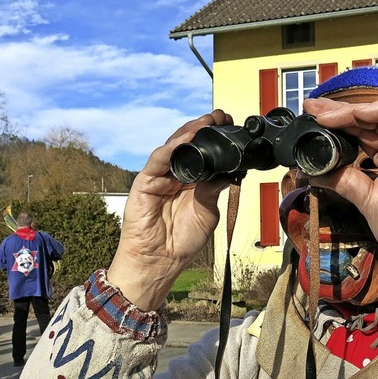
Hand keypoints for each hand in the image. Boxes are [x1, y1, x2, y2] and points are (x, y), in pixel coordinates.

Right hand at [108, 110, 233, 309]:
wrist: (161, 261)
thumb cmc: (182, 240)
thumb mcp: (207, 212)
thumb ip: (213, 189)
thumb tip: (229, 170)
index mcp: (192, 181)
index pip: (203, 153)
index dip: (215, 138)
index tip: (231, 126)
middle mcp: (176, 175)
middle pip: (188, 145)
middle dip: (204, 129)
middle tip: (221, 116)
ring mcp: (160, 176)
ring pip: (174, 147)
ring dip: (189, 132)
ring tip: (206, 122)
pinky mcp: (145, 182)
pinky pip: (158, 160)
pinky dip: (172, 148)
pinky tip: (186, 140)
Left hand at [303, 98, 377, 289]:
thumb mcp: (366, 200)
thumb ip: (344, 182)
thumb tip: (315, 172)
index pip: (363, 132)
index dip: (340, 123)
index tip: (315, 120)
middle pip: (369, 120)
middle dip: (339, 111)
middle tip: (312, 108)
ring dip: (352, 111)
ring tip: (325, 114)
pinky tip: (354, 115)